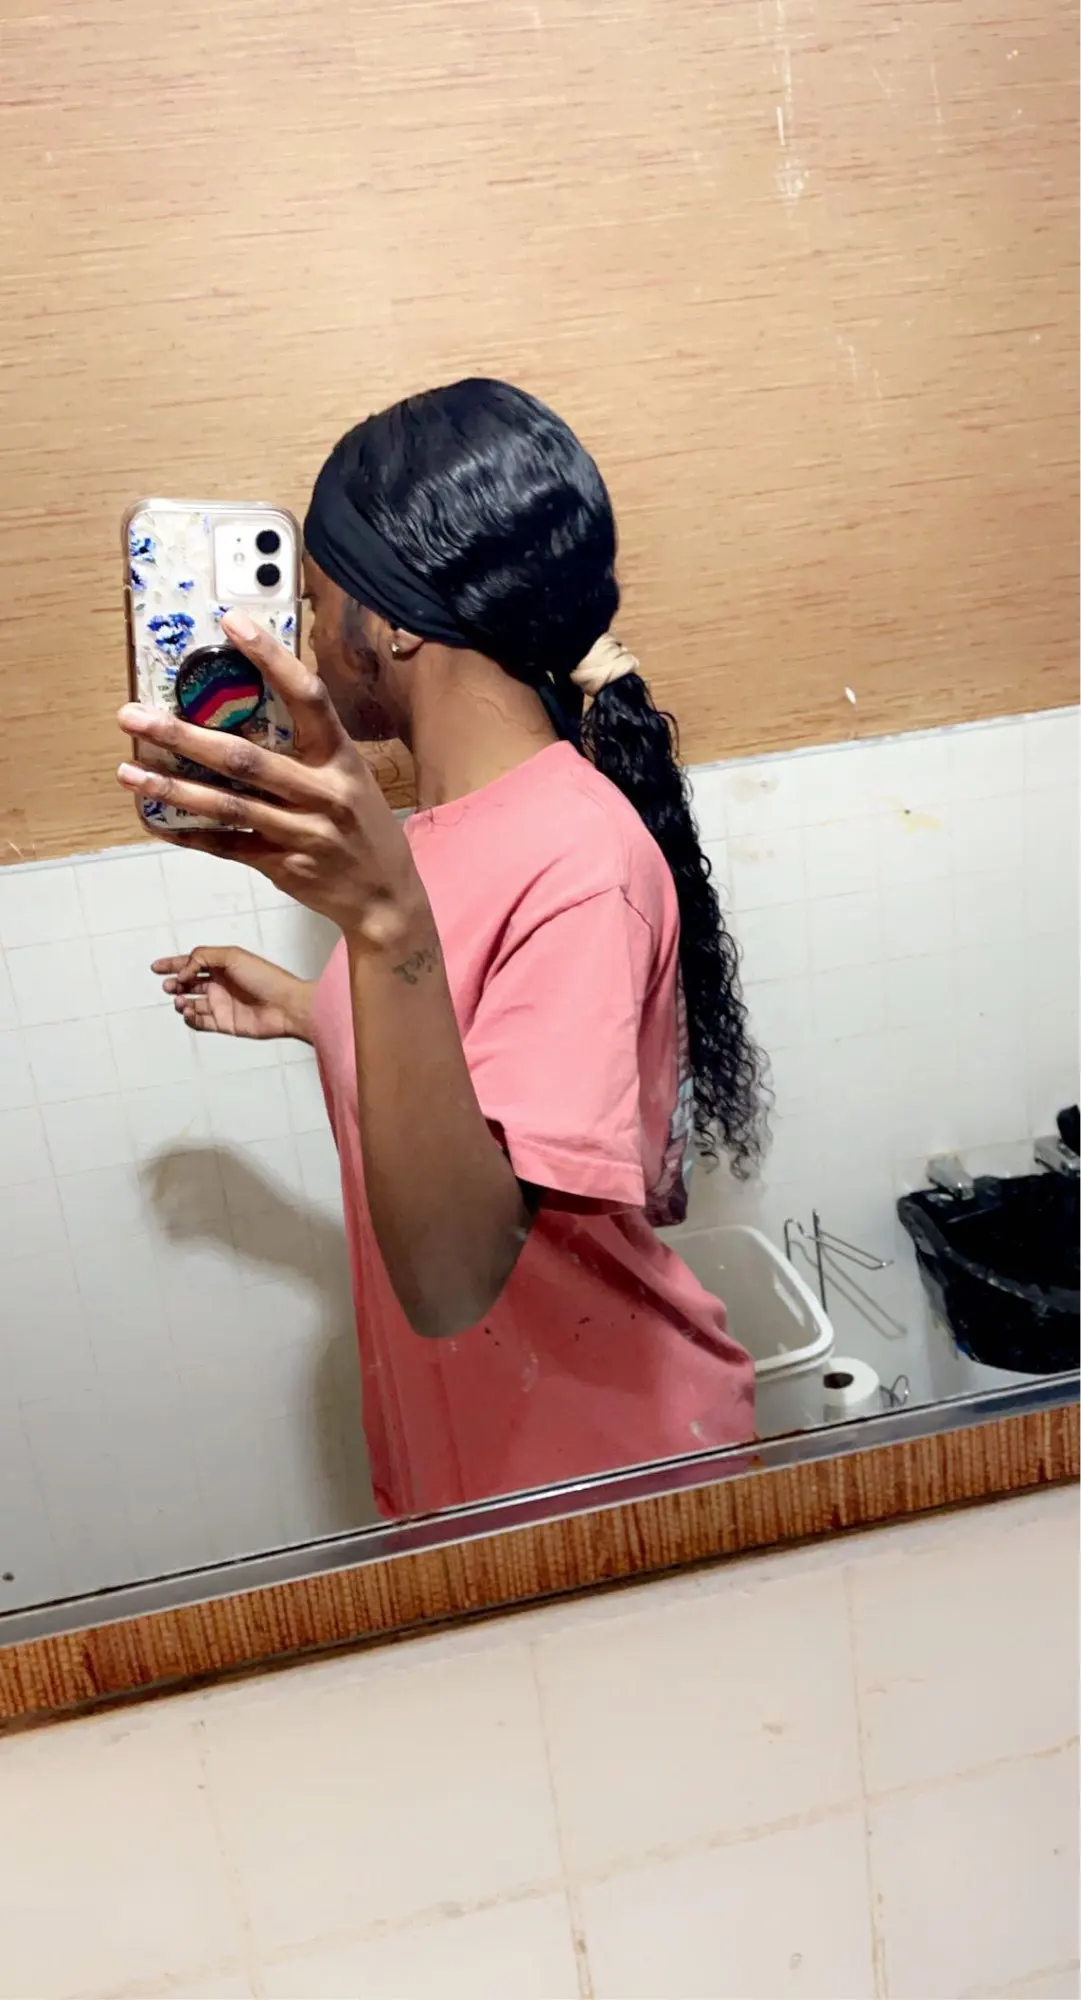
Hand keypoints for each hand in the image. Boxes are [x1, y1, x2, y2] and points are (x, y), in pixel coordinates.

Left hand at [117, 613, 429, 944]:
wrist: (386, 898)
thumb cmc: (362, 827)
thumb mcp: (350, 777)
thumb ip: (308, 748)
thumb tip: (246, 710)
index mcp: (340, 758)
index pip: (307, 696)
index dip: (271, 657)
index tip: (231, 624)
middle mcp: (322, 792)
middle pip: (244, 758)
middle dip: (182, 736)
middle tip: (134, 716)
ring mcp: (301, 832)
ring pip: (226, 805)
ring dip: (171, 789)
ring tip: (128, 772)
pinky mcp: (283, 865)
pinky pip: (226, 846)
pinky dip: (189, 834)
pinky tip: (155, 821)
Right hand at [154, 946, 314, 1041]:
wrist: (286, 1005)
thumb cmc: (266, 978)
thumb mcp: (232, 956)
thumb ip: (202, 957)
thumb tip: (184, 970)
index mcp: (223, 966)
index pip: (192, 962)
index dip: (173, 964)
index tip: (156, 967)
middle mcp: (221, 984)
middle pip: (188, 983)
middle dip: (174, 983)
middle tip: (169, 985)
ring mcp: (222, 1004)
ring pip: (191, 1003)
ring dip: (181, 1000)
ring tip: (181, 999)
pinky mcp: (225, 1023)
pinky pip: (200, 1022)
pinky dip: (190, 1017)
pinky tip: (189, 1011)